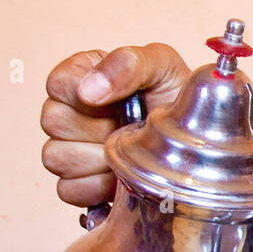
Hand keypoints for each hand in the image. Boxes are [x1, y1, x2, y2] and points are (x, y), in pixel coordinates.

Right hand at [40, 44, 191, 206]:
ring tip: (128, 149)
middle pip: (52, 122)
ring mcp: (71, 148)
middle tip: (129, 125)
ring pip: (56, 157)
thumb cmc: (179, 99)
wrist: (199, 139)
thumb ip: (128, 63)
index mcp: (86, 76)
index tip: (119, 101)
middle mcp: (72, 112)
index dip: (86, 95)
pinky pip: (68, 189)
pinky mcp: (78, 182)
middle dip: (97, 127)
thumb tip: (88, 89)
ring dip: (98, 157)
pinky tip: (120, 174)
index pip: (58, 84)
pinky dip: (98, 185)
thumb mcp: (163, 66)